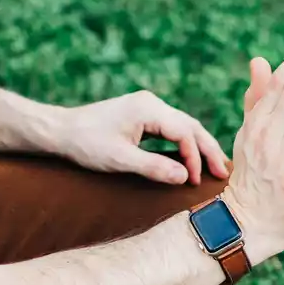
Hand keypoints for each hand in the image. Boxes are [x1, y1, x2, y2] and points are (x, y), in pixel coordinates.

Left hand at [55, 91, 230, 184]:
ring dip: (199, 146)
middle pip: (190, 126)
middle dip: (208, 150)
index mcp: (148, 109)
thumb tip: (185, 177)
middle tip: (223, 173)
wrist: (61, 131)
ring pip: (183, 126)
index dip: (194, 158)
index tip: (194, 181)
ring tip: (214, 167)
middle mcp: (151, 103)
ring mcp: (147, 107)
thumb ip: (154, 167)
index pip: (184, 133)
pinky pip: (172, 128)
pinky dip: (185, 143)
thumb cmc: (86, 144)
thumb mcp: (120, 160)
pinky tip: (192, 157)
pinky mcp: (142, 115)